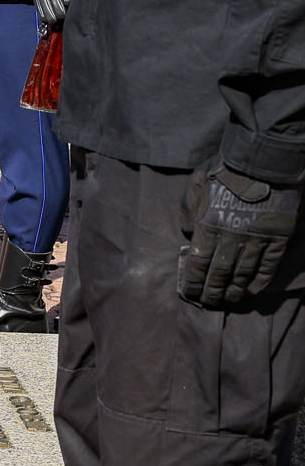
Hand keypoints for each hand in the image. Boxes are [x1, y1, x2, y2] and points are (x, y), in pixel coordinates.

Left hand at [178, 162, 302, 308]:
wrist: (262, 162)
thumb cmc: (223, 171)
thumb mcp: (194, 186)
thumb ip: (188, 211)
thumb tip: (186, 234)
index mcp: (208, 224)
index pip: (197, 261)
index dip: (193, 281)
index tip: (190, 293)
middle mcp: (231, 236)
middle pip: (219, 272)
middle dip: (212, 291)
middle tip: (209, 303)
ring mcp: (257, 238)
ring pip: (243, 272)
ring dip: (234, 290)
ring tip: (229, 301)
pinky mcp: (277, 237)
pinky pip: (268, 265)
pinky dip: (259, 280)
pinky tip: (252, 290)